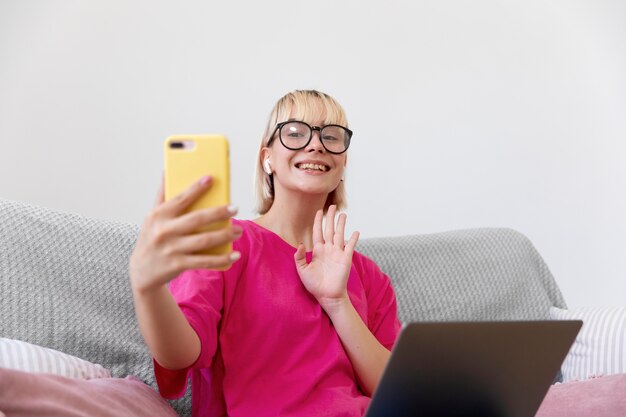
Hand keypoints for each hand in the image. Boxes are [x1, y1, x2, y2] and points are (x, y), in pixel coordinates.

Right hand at [129, 175, 240, 293]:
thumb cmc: (152, 238)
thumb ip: (162, 195)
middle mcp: (164, 231)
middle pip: (196, 219)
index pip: (180, 199)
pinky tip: (234, 255)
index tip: (211, 178)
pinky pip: (204, 261)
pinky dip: (221, 259)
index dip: (196, 188)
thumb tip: (166, 169)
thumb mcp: (152, 217)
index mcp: (158, 215)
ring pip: (204, 240)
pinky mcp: (178, 265)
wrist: (142, 272)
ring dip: (224, 235)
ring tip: (238, 230)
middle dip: (218, 213)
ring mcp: (171, 249)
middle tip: (235, 208)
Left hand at [294, 205, 359, 311]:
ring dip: (341, 224)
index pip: (317, 232)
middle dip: (330, 218)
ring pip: (340, 235)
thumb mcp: (302, 271)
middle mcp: (328, 250)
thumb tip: (300, 244)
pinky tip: (356, 232)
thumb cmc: (314, 285)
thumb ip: (299, 257)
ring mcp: (338, 254)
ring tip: (343, 214)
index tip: (319, 211)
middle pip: (330, 229)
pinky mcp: (346, 259)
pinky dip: (353, 239)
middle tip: (332, 206)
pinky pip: (350, 246)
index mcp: (317, 251)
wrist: (327, 296)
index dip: (318, 222)